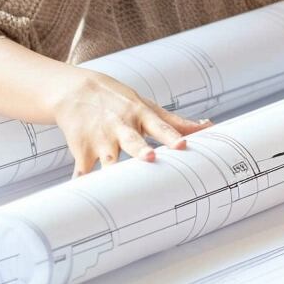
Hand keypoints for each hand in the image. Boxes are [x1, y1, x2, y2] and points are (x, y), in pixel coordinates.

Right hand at [50, 69, 212, 176]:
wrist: (75, 91)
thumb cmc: (120, 101)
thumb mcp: (147, 106)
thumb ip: (176, 122)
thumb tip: (207, 126)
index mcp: (141, 115)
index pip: (160, 126)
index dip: (172, 136)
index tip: (182, 145)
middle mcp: (121, 126)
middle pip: (133, 141)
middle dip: (140, 150)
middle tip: (150, 158)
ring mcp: (101, 139)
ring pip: (108, 159)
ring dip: (111, 169)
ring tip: (114, 184)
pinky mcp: (82, 150)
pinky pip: (82, 169)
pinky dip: (81, 180)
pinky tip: (80, 192)